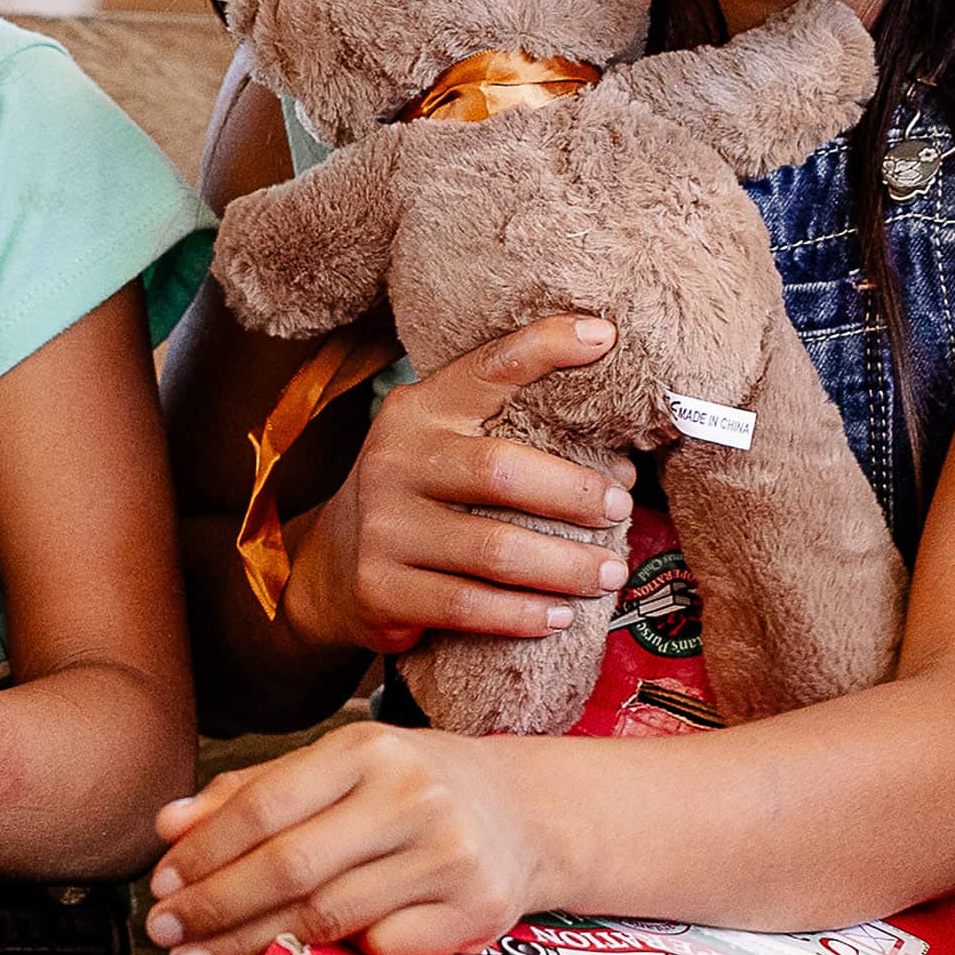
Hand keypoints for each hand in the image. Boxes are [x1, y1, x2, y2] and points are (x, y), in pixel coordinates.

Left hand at [142, 717, 552, 954]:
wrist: (530, 815)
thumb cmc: (414, 789)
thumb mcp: (342, 768)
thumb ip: (254, 792)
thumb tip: (169, 826)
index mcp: (369, 750)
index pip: (267, 805)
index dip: (205, 851)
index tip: (161, 884)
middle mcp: (413, 797)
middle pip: (292, 867)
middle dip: (215, 907)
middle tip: (166, 936)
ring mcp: (450, 857)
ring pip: (330, 917)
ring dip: (251, 947)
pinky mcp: (477, 912)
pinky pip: (382, 951)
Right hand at [282, 318, 634, 656]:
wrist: (333, 565)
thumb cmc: (420, 497)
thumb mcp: (443, 443)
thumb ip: (508, 434)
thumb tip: (620, 463)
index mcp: (419, 411)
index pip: (487, 368)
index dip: (546, 347)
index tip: (604, 338)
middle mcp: (394, 460)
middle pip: (502, 471)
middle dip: (575, 493)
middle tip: (621, 509)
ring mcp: (383, 527)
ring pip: (494, 550)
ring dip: (565, 566)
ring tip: (609, 571)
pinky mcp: (381, 588)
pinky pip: (468, 605)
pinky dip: (523, 614)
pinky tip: (558, 616)